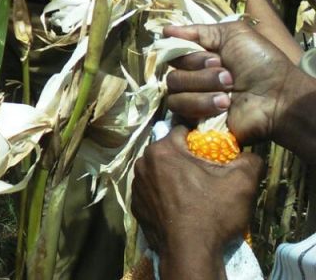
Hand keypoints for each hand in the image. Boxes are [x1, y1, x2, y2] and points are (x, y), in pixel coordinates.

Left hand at [132, 125, 261, 275]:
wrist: (190, 253)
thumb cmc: (213, 213)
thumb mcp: (241, 183)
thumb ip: (249, 161)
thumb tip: (250, 156)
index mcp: (163, 150)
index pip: (182, 132)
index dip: (200, 140)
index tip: (212, 154)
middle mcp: (143, 164)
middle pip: (170, 153)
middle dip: (187, 160)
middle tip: (206, 177)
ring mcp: (137, 186)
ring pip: (159, 173)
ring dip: (174, 179)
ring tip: (194, 196)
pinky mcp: (136, 207)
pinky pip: (153, 194)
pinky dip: (165, 198)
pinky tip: (181, 210)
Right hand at [164, 20, 296, 145]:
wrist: (278, 97)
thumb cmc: (260, 63)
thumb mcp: (233, 34)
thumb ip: (199, 31)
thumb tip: (165, 30)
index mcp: (201, 58)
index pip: (174, 54)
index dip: (189, 55)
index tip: (215, 57)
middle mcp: (195, 78)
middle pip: (173, 74)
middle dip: (201, 74)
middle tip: (228, 76)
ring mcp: (194, 100)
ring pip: (174, 92)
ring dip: (203, 89)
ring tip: (229, 93)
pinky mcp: (195, 121)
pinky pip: (179, 111)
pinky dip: (201, 105)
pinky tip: (224, 106)